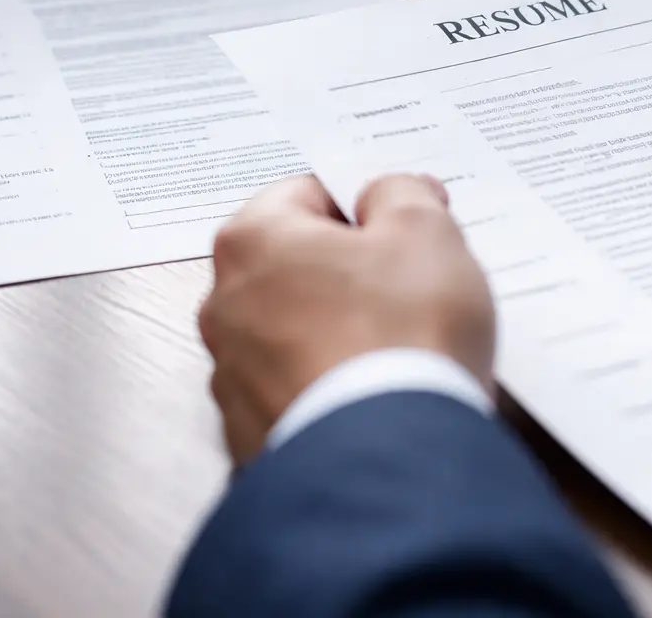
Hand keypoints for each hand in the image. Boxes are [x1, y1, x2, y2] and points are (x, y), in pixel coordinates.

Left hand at [199, 173, 494, 464]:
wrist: (393, 457)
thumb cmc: (404, 333)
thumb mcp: (426, 231)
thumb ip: (402, 193)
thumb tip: (387, 194)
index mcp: (255, 241)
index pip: (309, 194)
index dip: (368, 206)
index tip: (407, 229)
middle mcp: (225, 305)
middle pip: (296, 265)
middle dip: (350, 271)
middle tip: (411, 288)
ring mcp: (232, 378)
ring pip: (294, 331)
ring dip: (338, 331)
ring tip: (399, 350)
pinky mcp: (252, 436)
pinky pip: (297, 392)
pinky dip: (330, 388)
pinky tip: (376, 394)